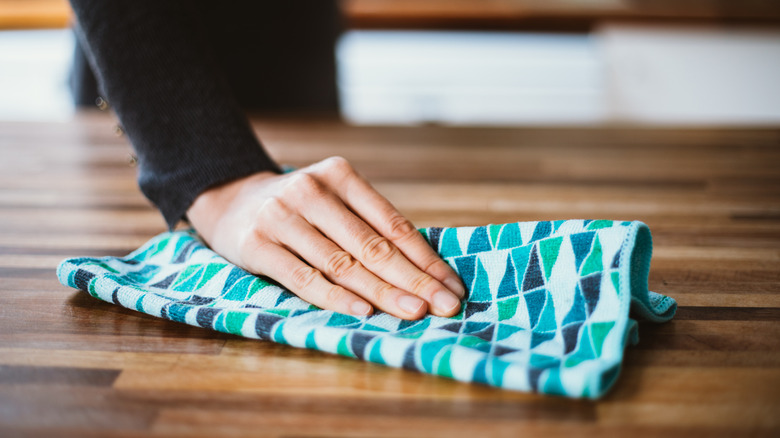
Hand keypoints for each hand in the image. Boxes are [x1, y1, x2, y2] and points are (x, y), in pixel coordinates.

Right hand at [186, 156, 464, 319]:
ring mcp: (281, 217)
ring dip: (382, 292)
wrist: (230, 199)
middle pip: (371, 245)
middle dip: (414, 280)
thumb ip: (369, 225)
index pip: (392, 224)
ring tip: (414, 313)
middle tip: (445, 306)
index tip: (452, 286)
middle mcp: (311, 191)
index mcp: (339, 175)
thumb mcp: (334, 201)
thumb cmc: (300, 209)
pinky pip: (302, 277)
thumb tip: (425, 270)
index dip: (425, 258)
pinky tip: (363, 311)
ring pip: (341, 263)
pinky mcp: (255, 244)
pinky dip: (335, 296)